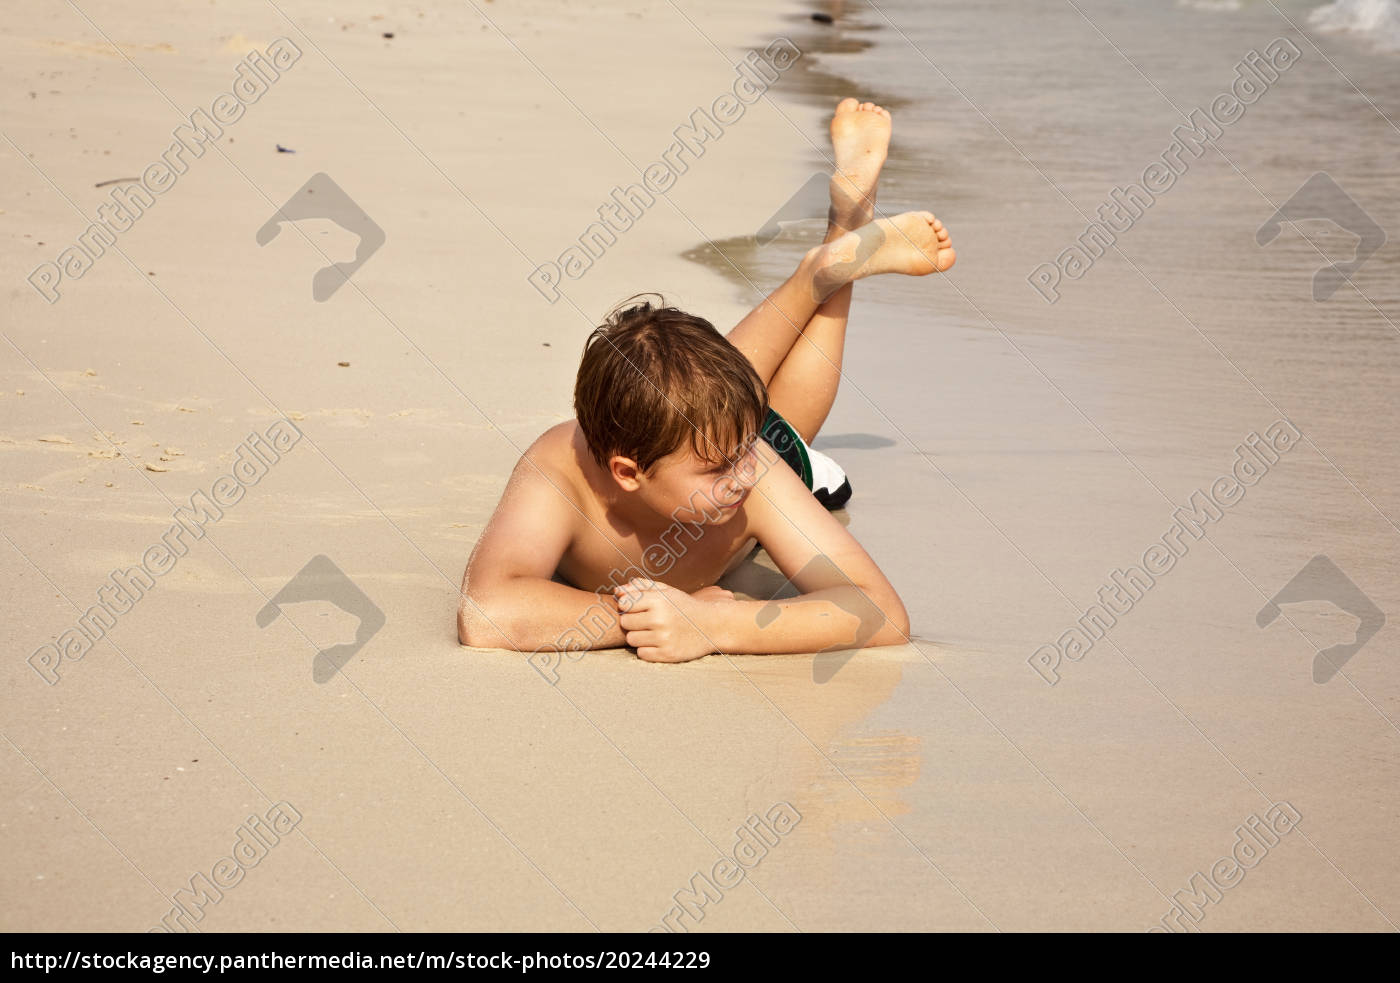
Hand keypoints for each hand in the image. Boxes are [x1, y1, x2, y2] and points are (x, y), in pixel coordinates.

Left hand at [613, 578, 728, 662]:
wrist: (712, 626)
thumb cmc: (684, 607)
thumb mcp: (667, 592)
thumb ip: (642, 587)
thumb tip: (617, 591)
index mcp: (659, 600)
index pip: (624, 604)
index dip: (627, 606)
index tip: (636, 608)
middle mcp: (660, 619)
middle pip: (625, 623)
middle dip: (632, 622)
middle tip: (646, 621)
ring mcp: (663, 638)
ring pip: (631, 639)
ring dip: (638, 636)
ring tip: (652, 632)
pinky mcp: (667, 654)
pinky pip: (641, 654)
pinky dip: (647, 649)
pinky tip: (658, 643)